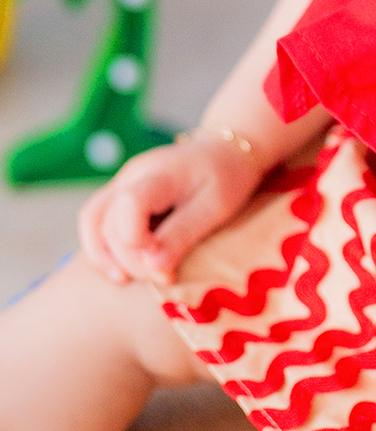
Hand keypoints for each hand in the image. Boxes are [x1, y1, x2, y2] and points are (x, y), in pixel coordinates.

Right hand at [78, 134, 262, 286]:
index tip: (161, 261)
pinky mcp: (120, 192)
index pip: (130, 203)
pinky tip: (120, 269)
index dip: (136, 240)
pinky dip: (102, 248)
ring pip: (93, 220)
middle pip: (110, 222)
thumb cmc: (227, 178)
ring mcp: (122, 181)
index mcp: (161, 172)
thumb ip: (182, 236)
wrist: (226, 151)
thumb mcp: (215, 208)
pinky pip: (96, 220)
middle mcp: (132, 174)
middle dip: (131, 259)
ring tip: (129, 279)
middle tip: (164, 277)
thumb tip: (153, 269)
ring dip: (106, 256)